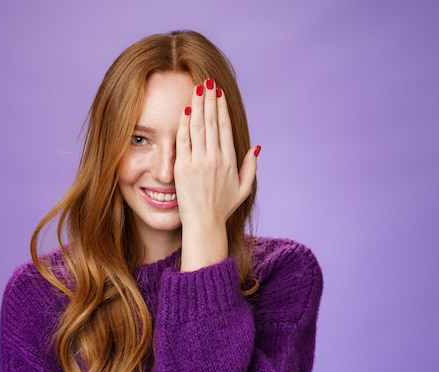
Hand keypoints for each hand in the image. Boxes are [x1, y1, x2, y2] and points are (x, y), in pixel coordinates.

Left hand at [175, 78, 258, 270]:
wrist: (204, 223)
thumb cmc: (223, 208)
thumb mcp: (243, 189)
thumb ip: (250, 167)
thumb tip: (256, 146)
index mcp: (229, 160)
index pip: (224, 127)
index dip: (222, 107)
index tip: (218, 93)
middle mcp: (215, 158)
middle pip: (212, 121)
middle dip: (209, 99)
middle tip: (207, 81)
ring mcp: (198, 162)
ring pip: (198, 126)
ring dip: (197, 105)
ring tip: (197, 89)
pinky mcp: (183, 167)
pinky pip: (183, 140)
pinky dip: (184, 124)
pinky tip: (186, 110)